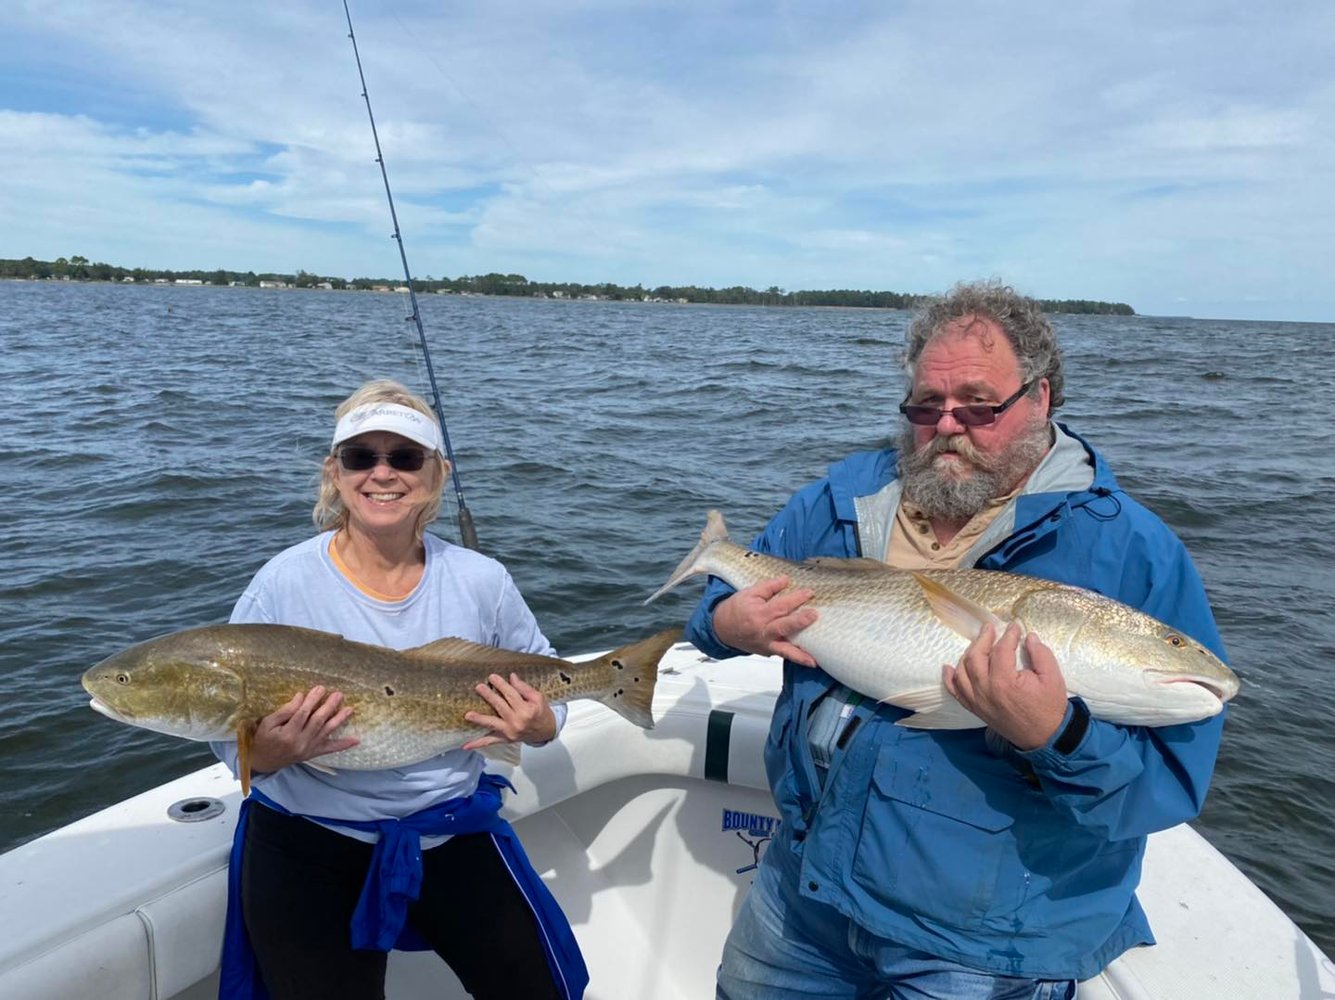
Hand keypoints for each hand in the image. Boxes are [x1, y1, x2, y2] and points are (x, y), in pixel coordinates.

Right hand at [249, 686, 357, 772]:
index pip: (303, 714)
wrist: (264, 761)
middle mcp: (300, 742)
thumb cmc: (264, 739)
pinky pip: (330, 749)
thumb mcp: (268, 723)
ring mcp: (308, 749)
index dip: (312, 700)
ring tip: (349, 709)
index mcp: (287, 734)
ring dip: (339, 720)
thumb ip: (285, 711)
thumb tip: (300, 697)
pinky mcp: (313, 753)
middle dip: (329, 706)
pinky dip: (343, 745)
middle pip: (318, 721)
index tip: (320, 688)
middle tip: (338, 694)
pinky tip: (356, 740)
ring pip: (327, 732)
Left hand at [462, 673, 557, 748]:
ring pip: (492, 723)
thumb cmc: (542, 713)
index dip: (501, 685)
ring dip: (479, 719)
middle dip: (489, 696)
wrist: (546, 731)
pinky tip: (466, 745)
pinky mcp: (505, 739)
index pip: (511, 695)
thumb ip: (524, 688)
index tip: (492, 677)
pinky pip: (490, 741)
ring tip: (468, 715)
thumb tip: (511, 677)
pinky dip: (478, 743)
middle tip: (479, 687)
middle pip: (500, 706)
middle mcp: (517, 722)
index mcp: (526, 710)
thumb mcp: (538, 698)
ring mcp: (510, 732)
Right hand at [712, 576, 818, 666]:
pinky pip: (783, 655)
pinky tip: (810, 661)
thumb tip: (785, 580)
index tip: (809, 593)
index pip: (780, 605)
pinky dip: (795, 658)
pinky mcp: (767, 651)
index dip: (796, 598)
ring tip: (813, 660)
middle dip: (800, 621)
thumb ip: (769, 587)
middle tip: (814, 615)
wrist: (722, 628)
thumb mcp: (749, 593)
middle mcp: (763, 631)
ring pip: (784, 650)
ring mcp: (766, 644)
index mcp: (759, 614)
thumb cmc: (736, 609)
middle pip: (784, 626)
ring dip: (800, 655)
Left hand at [943, 623, 1068, 750]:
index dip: (1008, 635)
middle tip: (990, 628)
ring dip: (968, 654)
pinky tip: (949, 667)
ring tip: (978, 644)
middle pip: (975, 657)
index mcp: (1005, 682)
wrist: (1045, 737)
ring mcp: (977, 701)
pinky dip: (950, 678)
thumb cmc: (1049, 707)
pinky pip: (956, 692)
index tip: (1014, 626)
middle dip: (982, 639)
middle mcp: (986, 690)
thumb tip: (1029, 636)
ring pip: (962, 671)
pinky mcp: (975, 709)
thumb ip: (1041, 654)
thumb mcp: (1053, 678)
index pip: (1001, 650)